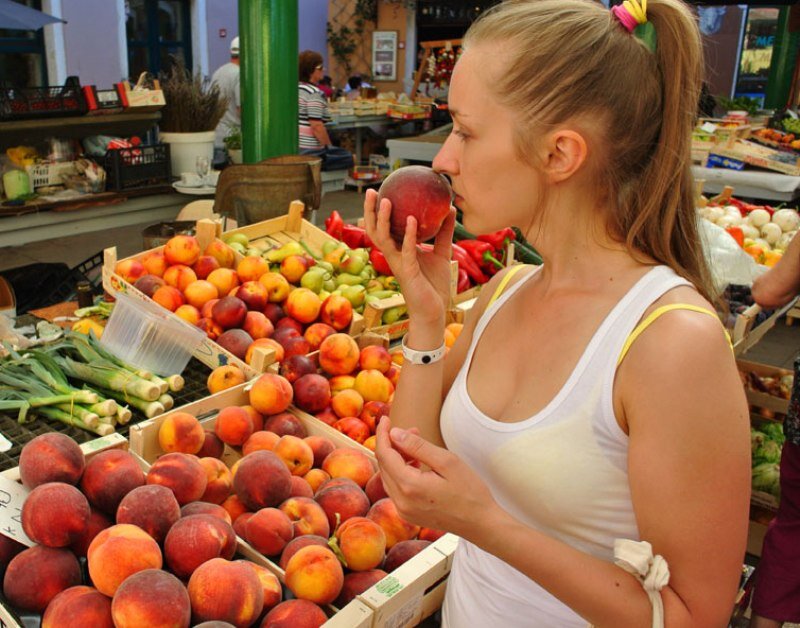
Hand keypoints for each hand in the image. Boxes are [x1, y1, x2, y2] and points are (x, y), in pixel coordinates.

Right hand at [363, 189, 455, 325]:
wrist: (435, 311)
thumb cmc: (434, 285)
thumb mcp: (442, 252)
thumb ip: (444, 232)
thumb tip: (450, 208)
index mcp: (398, 251)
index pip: (383, 228)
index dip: (376, 211)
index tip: (378, 191)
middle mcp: (394, 256)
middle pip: (374, 231)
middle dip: (369, 211)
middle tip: (371, 191)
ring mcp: (398, 265)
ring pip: (383, 240)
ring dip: (382, 220)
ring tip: (386, 201)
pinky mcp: (408, 274)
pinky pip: (406, 252)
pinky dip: (408, 236)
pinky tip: (411, 220)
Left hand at [375, 416, 498, 537]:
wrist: (481, 523)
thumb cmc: (470, 492)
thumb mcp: (447, 461)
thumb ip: (418, 446)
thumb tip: (395, 433)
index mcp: (409, 487)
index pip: (385, 455)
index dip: (383, 434)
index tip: (386, 419)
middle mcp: (401, 502)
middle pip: (384, 465)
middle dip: (393, 444)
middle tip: (413, 430)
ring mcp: (403, 511)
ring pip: (389, 477)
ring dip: (397, 458)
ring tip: (417, 446)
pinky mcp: (408, 514)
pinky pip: (396, 488)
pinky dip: (401, 472)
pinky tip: (416, 465)